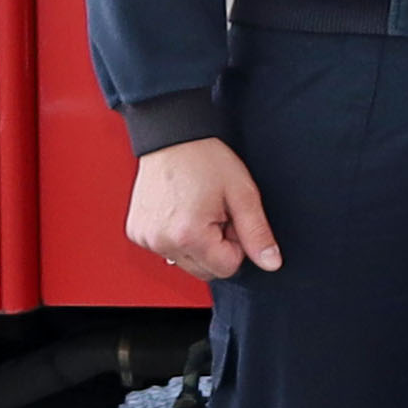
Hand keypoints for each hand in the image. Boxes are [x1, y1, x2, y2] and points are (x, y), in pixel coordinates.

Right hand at [127, 139, 283, 283]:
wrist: (172, 137)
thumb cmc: (205, 159)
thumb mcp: (242, 194)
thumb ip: (257, 233)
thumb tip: (271, 262)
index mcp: (188, 235)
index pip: (227, 268)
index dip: (237, 244)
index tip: (231, 217)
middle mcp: (161, 241)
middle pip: (205, 270)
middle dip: (217, 247)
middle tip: (216, 213)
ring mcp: (145, 238)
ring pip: (186, 262)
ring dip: (198, 243)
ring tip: (198, 210)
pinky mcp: (136, 232)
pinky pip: (166, 249)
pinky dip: (178, 237)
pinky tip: (181, 211)